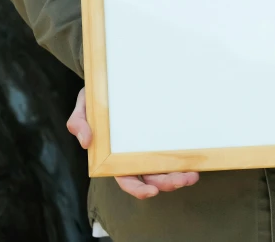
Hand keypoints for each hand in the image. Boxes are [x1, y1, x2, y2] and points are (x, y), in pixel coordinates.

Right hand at [66, 87, 198, 198]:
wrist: (111, 82)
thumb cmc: (96, 98)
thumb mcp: (84, 108)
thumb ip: (79, 123)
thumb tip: (87, 142)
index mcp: (114, 156)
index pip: (125, 178)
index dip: (138, 188)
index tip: (152, 191)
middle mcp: (133, 156)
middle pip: (151, 178)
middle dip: (168, 183)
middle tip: (185, 179)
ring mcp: (148, 147)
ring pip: (165, 169)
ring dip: (180, 175)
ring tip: (194, 174)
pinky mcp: (160, 136)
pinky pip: (173, 151)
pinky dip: (184, 158)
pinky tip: (195, 159)